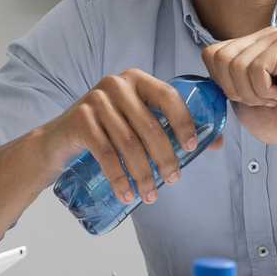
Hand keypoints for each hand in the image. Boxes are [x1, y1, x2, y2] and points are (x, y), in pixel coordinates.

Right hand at [39, 69, 219, 206]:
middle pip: (149, 125)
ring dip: (142, 174)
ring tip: (150, 195)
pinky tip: (126, 195)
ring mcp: (95, 100)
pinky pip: (105, 153)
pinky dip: (118, 178)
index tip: (190, 148)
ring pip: (128, 143)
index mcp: (137, 80)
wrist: (60, 139)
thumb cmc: (107, 130)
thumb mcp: (137, 121)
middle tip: (173, 180)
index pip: (168, 96)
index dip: (183, 122)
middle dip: (164, 157)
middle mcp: (116, 84)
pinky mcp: (79, 120)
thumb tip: (216, 143)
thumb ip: (170, 127)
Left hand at [200, 28, 276, 149]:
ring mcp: (275, 37)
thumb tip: (207, 56)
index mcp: (247, 46)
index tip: (248, 96)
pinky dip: (266, 91)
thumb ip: (221, 78)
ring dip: (253, 93)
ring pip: (237, 65)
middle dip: (236, 90)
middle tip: (262, 98)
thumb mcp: (238, 99)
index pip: (210, 54)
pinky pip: (256, 69)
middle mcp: (260, 37)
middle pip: (220, 58)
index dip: (222, 83)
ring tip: (274, 96)